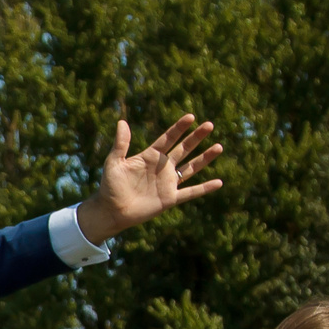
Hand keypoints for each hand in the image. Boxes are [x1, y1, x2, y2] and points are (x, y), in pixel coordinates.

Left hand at [73, 115, 224, 244]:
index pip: (168, 138)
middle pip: (184, 149)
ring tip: (219, 146)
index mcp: (150, 156)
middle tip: (209, 125)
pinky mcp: (170, 198)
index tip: (191, 117)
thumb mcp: (114, 162)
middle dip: (196, 138)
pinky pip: (191, 192)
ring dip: (205, 158)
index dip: (179, 128)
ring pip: (191, 168)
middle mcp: (162, 167)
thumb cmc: (110, 186)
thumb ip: (121, 144)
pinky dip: (205, 188)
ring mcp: (167, 182)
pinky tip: (219, 183)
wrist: (111, 211)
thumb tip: (122, 122)